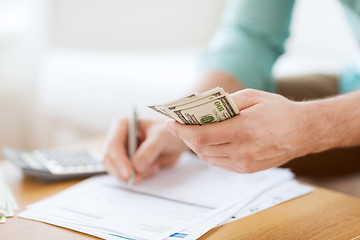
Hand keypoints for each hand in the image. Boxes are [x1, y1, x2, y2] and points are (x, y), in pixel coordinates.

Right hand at [103, 118, 188, 181]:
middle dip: (123, 171)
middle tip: (137, 179)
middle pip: (109, 159)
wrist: (176, 141)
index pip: (113, 144)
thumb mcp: (162, 137)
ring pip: (117, 170)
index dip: (119, 160)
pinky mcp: (127, 163)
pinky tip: (154, 168)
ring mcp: (122, 152)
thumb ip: (150, 149)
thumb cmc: (168, 132)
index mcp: (122, 125)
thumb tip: (137, 165)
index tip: (129, 173)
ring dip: (134, 174)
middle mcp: (118, 138)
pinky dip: (140, 176)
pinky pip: (127, 175)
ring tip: (154, 167)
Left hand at [165, 89, 310, 172]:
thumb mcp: (253, 97)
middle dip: (185, 137)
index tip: (170, 123)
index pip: (202, 135)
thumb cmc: (278, 111)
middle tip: (177, 126)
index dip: (182, 130)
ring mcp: (245, 163)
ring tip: (189, 132)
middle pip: (201, 148)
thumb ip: (226, 102)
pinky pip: (219, 162)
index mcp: (244, 129)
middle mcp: (243, 150)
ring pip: (208, 157)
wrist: (303, 132)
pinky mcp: (247, 169)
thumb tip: (202, 107)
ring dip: (195, 145)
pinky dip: (208, 152)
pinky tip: (207, 141)